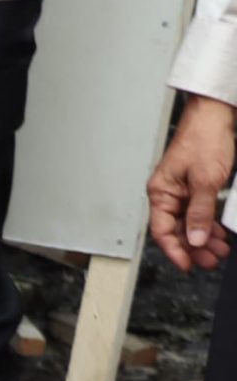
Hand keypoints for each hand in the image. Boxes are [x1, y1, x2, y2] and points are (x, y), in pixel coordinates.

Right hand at [147, 96, 236, 270]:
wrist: (215, 116)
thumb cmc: (203, 138)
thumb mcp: (205, 180)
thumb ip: (200, 212)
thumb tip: (195, 238)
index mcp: (161, 192)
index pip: (162, 231)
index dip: (175, 251)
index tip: (187, 264)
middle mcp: (168, 193)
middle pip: (176, 230)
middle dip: (193, 247)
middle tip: (209, 260)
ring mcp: (181, 190)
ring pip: (189, 223)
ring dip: (203, 238)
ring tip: (218, 250)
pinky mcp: (195, 186)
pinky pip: (198, 212)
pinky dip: (207, 224)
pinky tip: (217, 232)